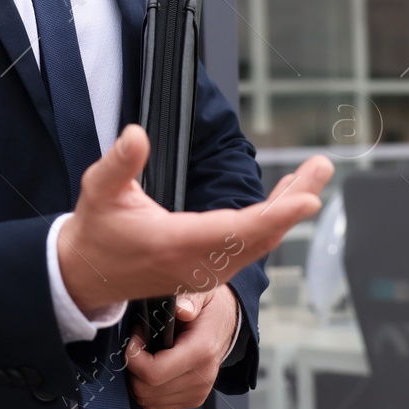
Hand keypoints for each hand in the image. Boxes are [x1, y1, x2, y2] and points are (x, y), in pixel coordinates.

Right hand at [57, 123, 332, 309]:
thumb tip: (137, 134)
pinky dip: (272, 223)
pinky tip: (284, 201)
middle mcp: (197, 263)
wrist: (87, 275)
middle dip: (295, 202)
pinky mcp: (207, 272)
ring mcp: (205, 272)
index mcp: (175, 242)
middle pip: (260, 235)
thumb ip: (119, 162)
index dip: (276, 214)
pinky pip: (250, 248)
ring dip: (286, 211)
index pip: (236, 228)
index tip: (309, 200)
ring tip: (310, 175)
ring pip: (259, 243)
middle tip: (321, 167)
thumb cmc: (96, 230)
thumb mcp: (100, 190)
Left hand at [125, 284, 236, 408]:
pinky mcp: (194, 399)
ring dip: (138, 380)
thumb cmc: (210, 307)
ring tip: (147, 355)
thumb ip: (190, 299)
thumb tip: (181, 308)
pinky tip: (153, 368)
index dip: (133, 357)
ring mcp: (198, 391)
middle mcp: (201, 377)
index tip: (136, 336)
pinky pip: (157, 406)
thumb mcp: (202, 293)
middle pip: (146, 390)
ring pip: (148, 401)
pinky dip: (147, 390)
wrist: (228, 322)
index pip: (153, 372)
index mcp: (201, 351)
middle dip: (132, 368)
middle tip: (139, 344)